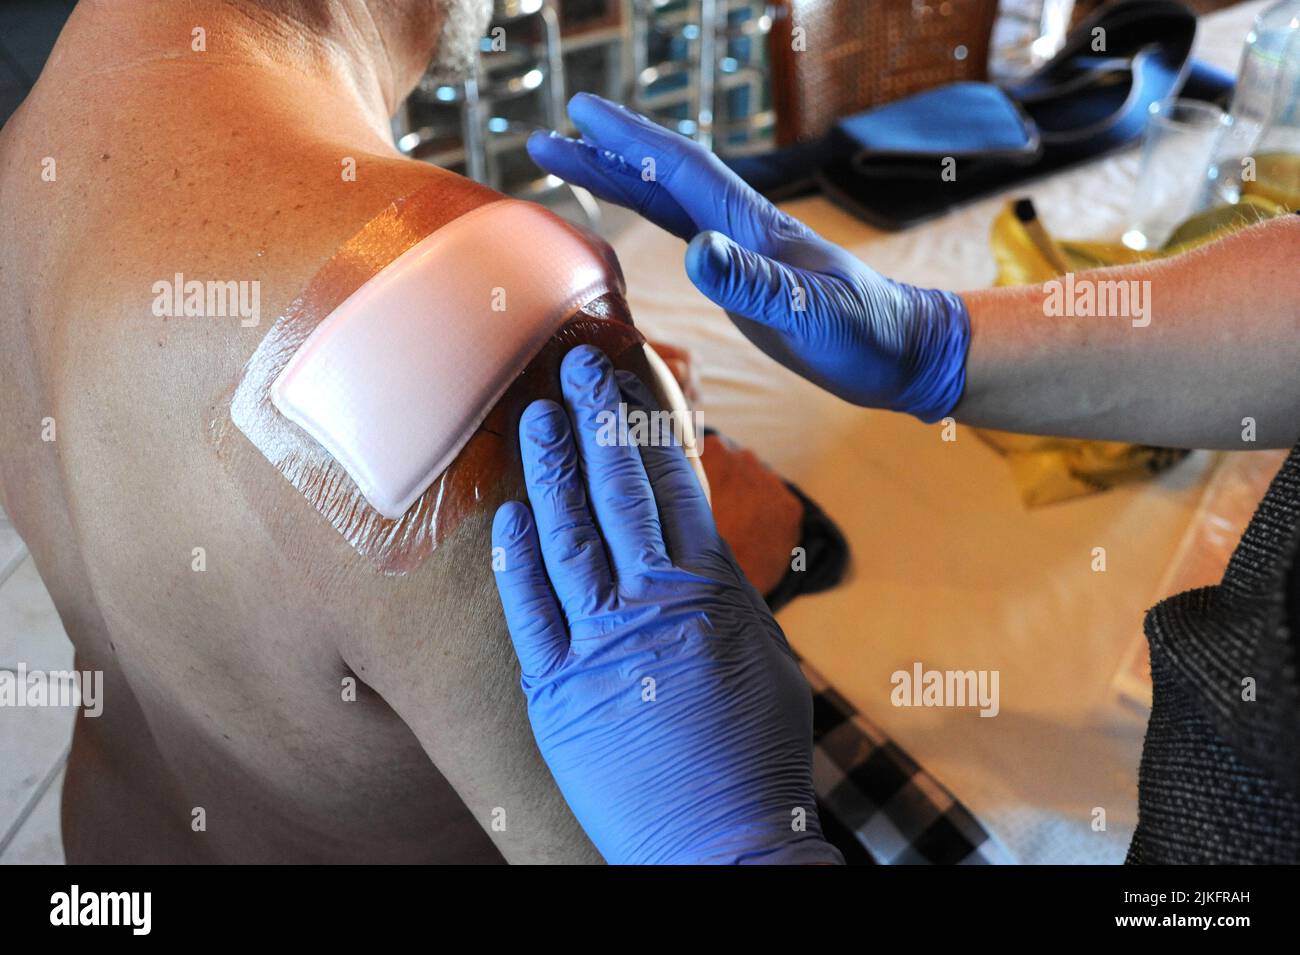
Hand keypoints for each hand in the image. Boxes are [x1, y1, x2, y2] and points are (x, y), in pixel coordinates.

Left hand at [491, 345, 841, 864]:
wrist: (722, 842)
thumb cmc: (756, 753)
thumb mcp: (765, 655)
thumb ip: (726, 592)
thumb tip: (698, 543)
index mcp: (710, 590)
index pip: (674, 483)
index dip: (648, 422)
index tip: (632, 375)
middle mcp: (651, 604)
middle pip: (616, 492)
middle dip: (596, 420)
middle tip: (575, 368)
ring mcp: (598, 644)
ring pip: (566, 537)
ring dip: (549, 471)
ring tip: (536, 420)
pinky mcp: (557, 688)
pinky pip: (529, 609)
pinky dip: (515, 559)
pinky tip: (507, 515)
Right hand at [526, 93, 970, 421]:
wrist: (903, 352)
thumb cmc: (867, 335)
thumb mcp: (812, 314)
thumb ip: (755, 282)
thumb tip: (695, 251)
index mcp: (753, 226)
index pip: (680, 171)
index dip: (628, 142)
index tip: (579, 116)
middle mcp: (742, 229)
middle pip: (662, 178)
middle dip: (605, 154)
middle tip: (548, 139)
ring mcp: (741, 251)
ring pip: (668, 203)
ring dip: (619, 181)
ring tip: (570, 166)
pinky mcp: (744, 279)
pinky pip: (682, 235)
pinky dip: (649, 216)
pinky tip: (631, 216)